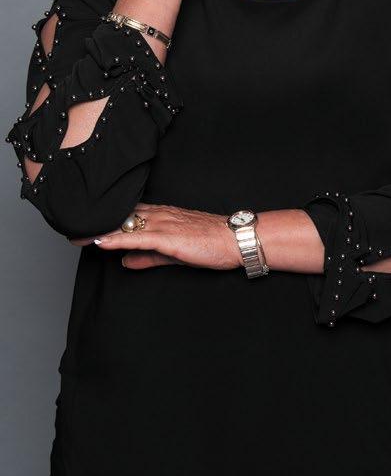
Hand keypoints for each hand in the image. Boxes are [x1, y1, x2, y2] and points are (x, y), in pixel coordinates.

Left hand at [68, 203, 242, 270]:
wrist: (234, 240)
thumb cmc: (210, 243)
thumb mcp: (173, 252)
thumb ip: (148, 257)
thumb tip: (125, 262)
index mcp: (161, 215)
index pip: (127, 213)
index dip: (105, 219)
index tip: (84, 225)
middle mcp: (159, 215)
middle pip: (120, 217)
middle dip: (96, 223)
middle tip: (71, 228)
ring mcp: (163, 224)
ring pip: (124, 226)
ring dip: (99, 231)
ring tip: (76, 236)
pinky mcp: (168, 237)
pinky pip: (137, 238)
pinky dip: (117, 240)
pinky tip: (101, 242)